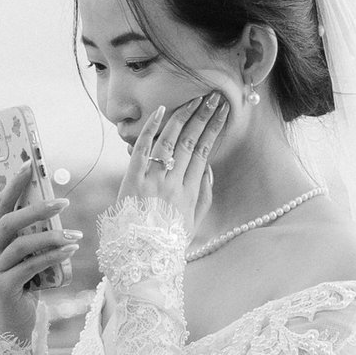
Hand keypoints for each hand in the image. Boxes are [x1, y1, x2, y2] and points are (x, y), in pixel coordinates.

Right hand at [0, 158, 76, 337]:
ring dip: (51, 237)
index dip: (13, 184)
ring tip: (75, 234)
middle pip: (9, 221)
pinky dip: (52, 256)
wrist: (15, 318)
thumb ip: (32, 231)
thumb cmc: (25, 279)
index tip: (30, 165)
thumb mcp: (27, 252)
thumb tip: (54, 204)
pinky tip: (70, 250)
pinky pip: (31, 266)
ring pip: (21, 244)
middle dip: (37, 209)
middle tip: (64, 202)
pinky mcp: (3, 286)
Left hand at [112, 89, 225, 245]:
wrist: (142, 258)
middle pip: (191, 142)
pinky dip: (151, 129)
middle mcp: (174, 183)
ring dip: (183, 117)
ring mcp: (153, 181)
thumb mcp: (195, 221)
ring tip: (194, 99)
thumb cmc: (168, 239)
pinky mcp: (132, 180)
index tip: (223, 112)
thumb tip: (208, 166)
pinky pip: (142, 149)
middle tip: (213, 96)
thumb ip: (205, 194)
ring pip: (170, 141)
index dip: (214, 129)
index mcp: (190, 192)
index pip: (204, 151)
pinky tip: (161, 111)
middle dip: (204, 116)